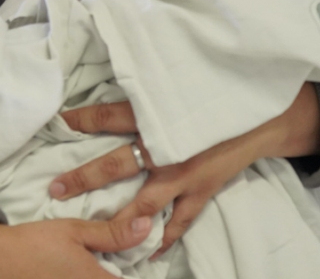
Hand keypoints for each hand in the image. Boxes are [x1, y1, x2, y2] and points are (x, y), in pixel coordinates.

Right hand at [0, 217, 152, 278]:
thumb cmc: (33, 243)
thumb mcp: (74, 231)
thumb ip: (113, 234)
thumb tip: (147, 226)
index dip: (128, 274)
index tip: (121, 265)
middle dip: (110, 276)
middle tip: (101, 265)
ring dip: (95, 278)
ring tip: (79, 268)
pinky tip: (65, 274)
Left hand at [50, 84, 319, 256]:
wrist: (264, 113)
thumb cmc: (219, 91)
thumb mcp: (182, 80)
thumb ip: (151, 84)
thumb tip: (118, 67)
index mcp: (160, 115)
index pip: (108, 116)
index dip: (80, 119)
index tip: (56, 124)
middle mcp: (167, 147)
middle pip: (115, 164)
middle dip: (83, 178)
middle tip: (55, 189)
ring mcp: (184, 175)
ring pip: (143, 203)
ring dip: (115, 218)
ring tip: (90, 231)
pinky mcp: (202, 192)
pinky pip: (179, 222)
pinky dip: (163, 238)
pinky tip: (146, 253)